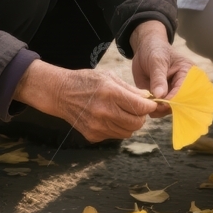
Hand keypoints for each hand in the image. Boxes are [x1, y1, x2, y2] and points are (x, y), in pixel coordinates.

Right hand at [13, 59, 156, 141]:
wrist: (61, 93)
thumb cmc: (87, 81)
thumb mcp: (109, 77)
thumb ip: (130, 89)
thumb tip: (148, 99)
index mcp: (110, 93)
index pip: (140, 107)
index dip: (149, 106)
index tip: (151, 104)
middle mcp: (104, 111)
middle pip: (137, 123)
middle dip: (141, 116)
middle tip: (138, 109)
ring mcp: (97, 126)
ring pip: (127, 132)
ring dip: (130, 124)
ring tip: (123, 113)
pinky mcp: (92, 135)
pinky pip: (114, 135)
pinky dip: (117, 128)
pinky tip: (109, 117)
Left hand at [129, 21, 192, 117]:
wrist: (145, 49)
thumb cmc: (154, 50)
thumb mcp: (156, 60)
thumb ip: (158, 78)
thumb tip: (160, 95)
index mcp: (188, 73)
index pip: (185, 92)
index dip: (173, 100)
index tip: (160, 104)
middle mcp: (184, 85)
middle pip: (180, 104)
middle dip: (166, 108)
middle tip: (152, 107)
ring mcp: (174, 93)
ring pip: (171, 109)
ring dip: (159, 111)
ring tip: (148, 105)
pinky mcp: (165, 98)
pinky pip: (162, 110)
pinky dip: (154, 111)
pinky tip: (147, 105)